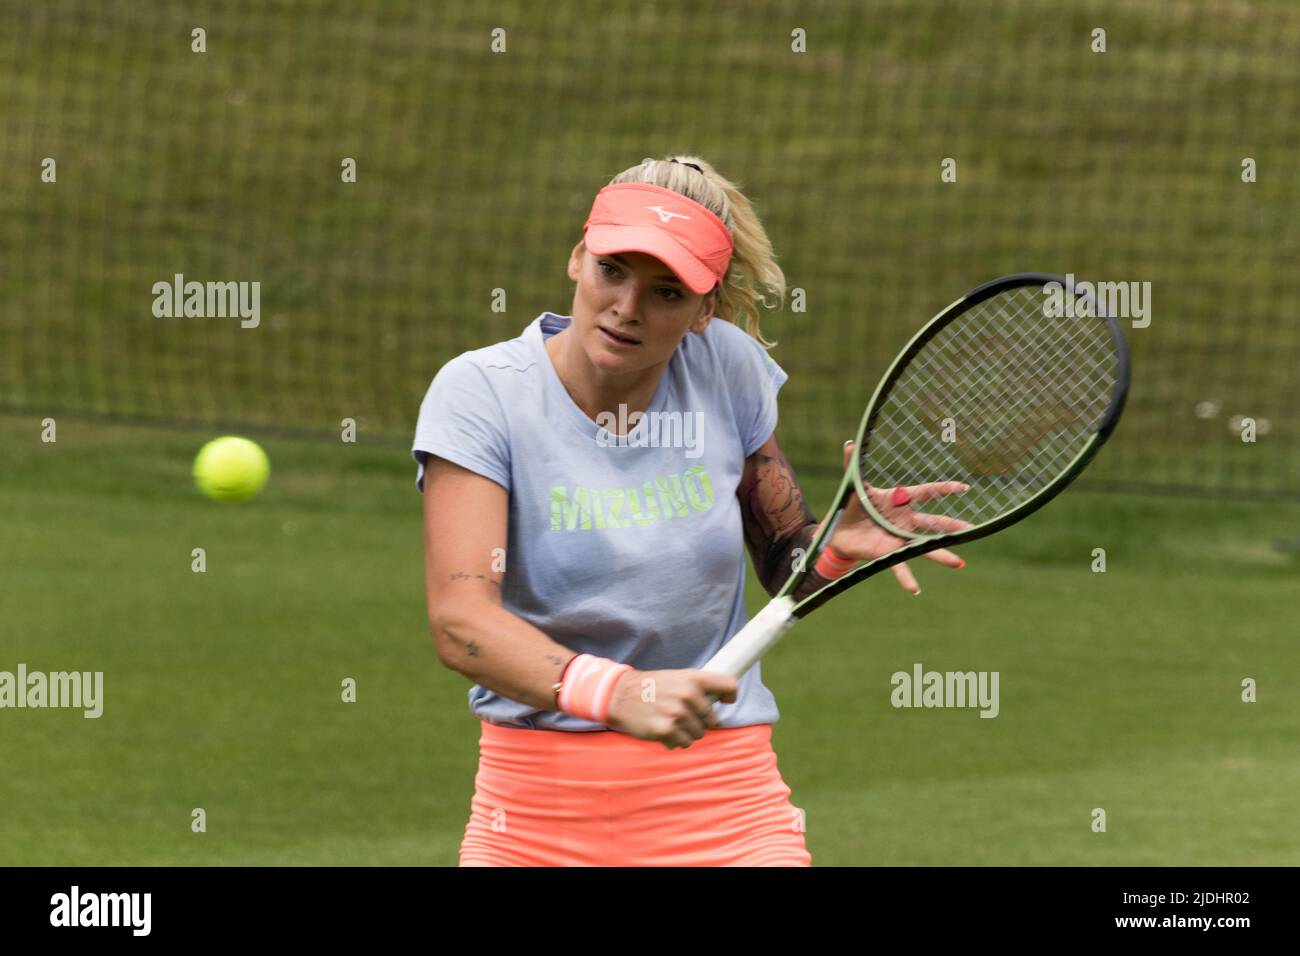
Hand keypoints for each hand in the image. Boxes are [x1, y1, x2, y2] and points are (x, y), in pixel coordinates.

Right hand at [604, 668, 737, 749]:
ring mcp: (677, 713)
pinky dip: (675, 741)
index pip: (730, 686)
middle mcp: (688, 694)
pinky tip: (662, 729)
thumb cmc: (653, 687)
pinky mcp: (666, 730)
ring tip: (670, 721)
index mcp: (694, 679)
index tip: (725, 701)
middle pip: (713, 720)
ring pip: (698, 734)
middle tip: (681, 714)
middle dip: (700, 721)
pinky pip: (683, 743)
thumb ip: (699, 688)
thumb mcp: (678, 677)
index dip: (730, 696)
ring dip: (686, 732)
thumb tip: (722, 702)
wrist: (620, 695)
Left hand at [825, 440, 972, 593]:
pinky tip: (915, 589)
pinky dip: (906, 578)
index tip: (965, 487)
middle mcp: (904, 521)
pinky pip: (899, 567)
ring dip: (941, 555)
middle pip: (934, 523)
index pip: (927, 492)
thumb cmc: (850, 506)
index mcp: (900, 500)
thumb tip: (849, 443)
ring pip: (924, 546)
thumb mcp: (853, 486)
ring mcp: (898, 538)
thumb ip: (852, 465)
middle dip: (953, 526)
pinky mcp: (887, 553)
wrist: (837, 530)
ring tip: (959, 563)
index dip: (945, 489)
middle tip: (973, 529)